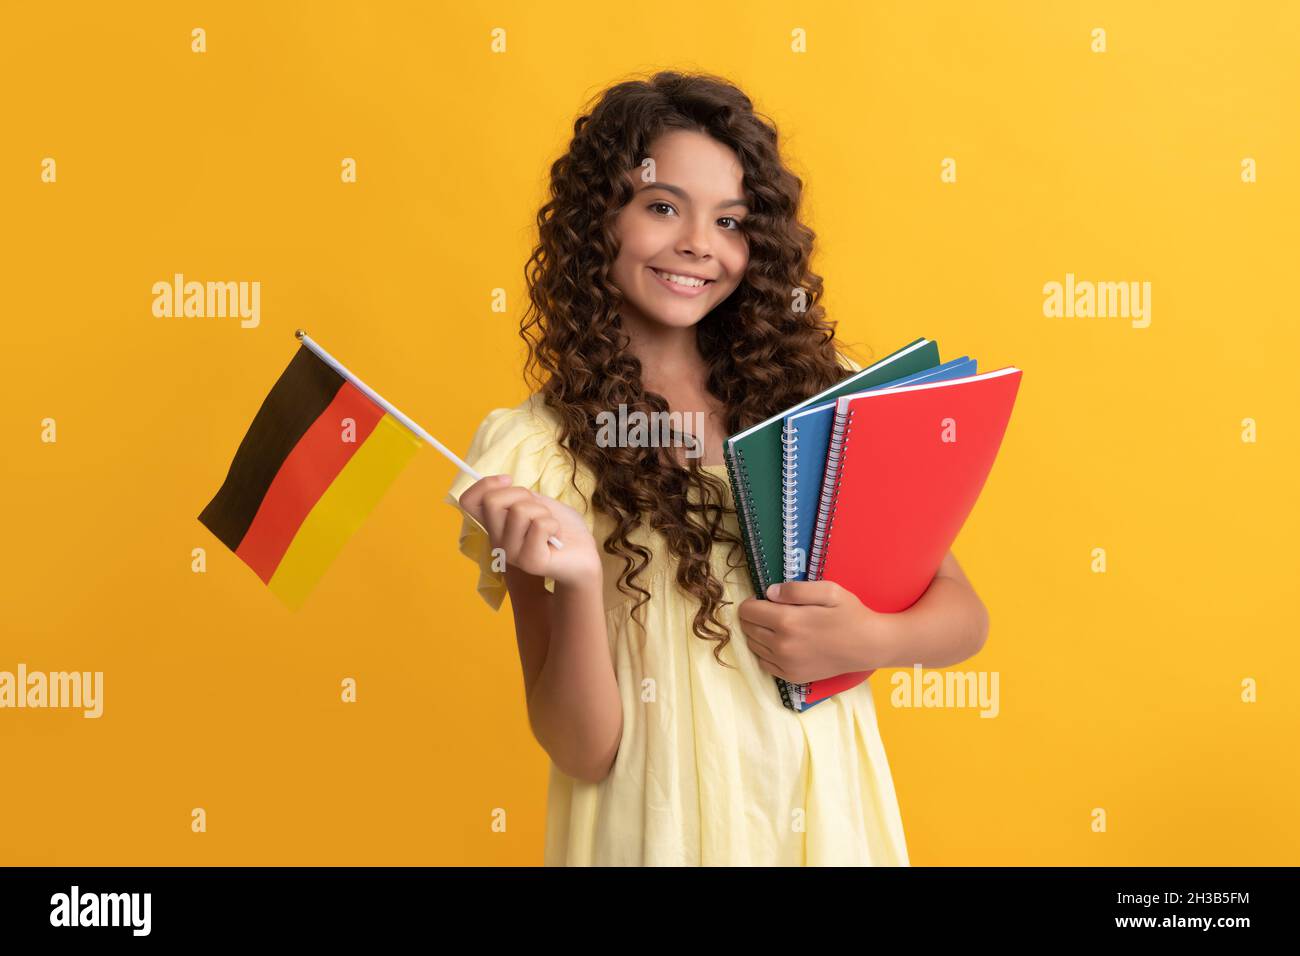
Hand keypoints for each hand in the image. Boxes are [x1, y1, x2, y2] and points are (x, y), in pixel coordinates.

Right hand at [458, 475, 601, 586]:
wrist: (583, 555)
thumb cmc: (561, 527)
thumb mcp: (536, 503)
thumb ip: (516, 496)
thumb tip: (502, 481)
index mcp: (496, 525)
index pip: (468, 502)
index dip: (484, 484)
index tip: (508, 479)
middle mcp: (497, 541)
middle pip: (492, 501)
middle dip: (522, 495)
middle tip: (538, 510)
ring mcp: (511, 553)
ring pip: (519, 510)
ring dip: (543, 512)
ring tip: (550, 527)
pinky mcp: (531, 561)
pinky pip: (539, 525)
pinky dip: (554, 524)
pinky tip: (556, 538)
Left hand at [736, 580, 897, 683]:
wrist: (868, 646)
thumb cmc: (850, 614)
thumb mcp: (828, 590)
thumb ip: (795, 589)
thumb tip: (769, 592)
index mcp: (787, 621)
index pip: (747, 611)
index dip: (752, 601)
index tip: (765, 599)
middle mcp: (781, 645)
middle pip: (747, 628)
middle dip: (754, 617)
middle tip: (773, 611)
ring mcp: (785, 664)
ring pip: (752, 646)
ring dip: (758, 634)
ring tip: (779, 627)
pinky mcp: (791, 676)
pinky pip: (763, 663)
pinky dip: (766, 652)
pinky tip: (783, 644)